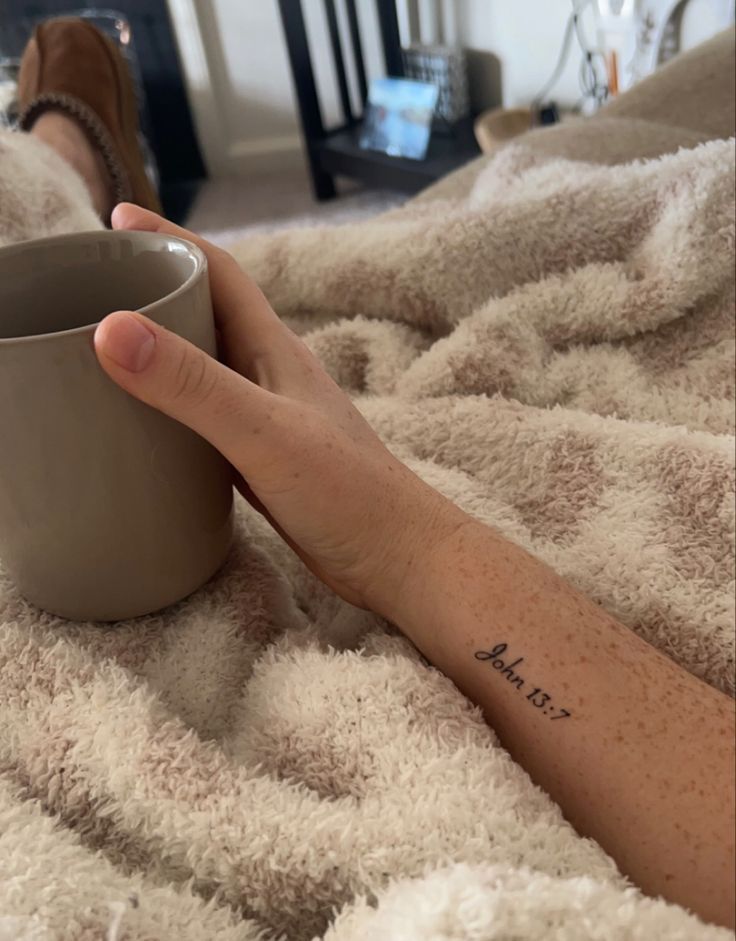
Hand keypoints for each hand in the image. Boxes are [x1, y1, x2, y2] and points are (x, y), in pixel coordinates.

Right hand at [94, 205, 464, 614]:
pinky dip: (169, 407)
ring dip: (158, 349)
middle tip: (89, 286)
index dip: (168, 237)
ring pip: (202, 366)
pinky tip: (141, 424)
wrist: (395, 556)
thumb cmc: (345, 492)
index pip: (218, 271)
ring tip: (100, 348)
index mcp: (274, 348)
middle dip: (152, 288)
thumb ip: (193, 384)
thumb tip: (111, 327)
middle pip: (205, 312)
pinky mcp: (260, 457)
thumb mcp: (263, 432)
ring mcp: (265, 416)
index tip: (115, 218)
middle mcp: (268, 373)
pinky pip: (204, 416)